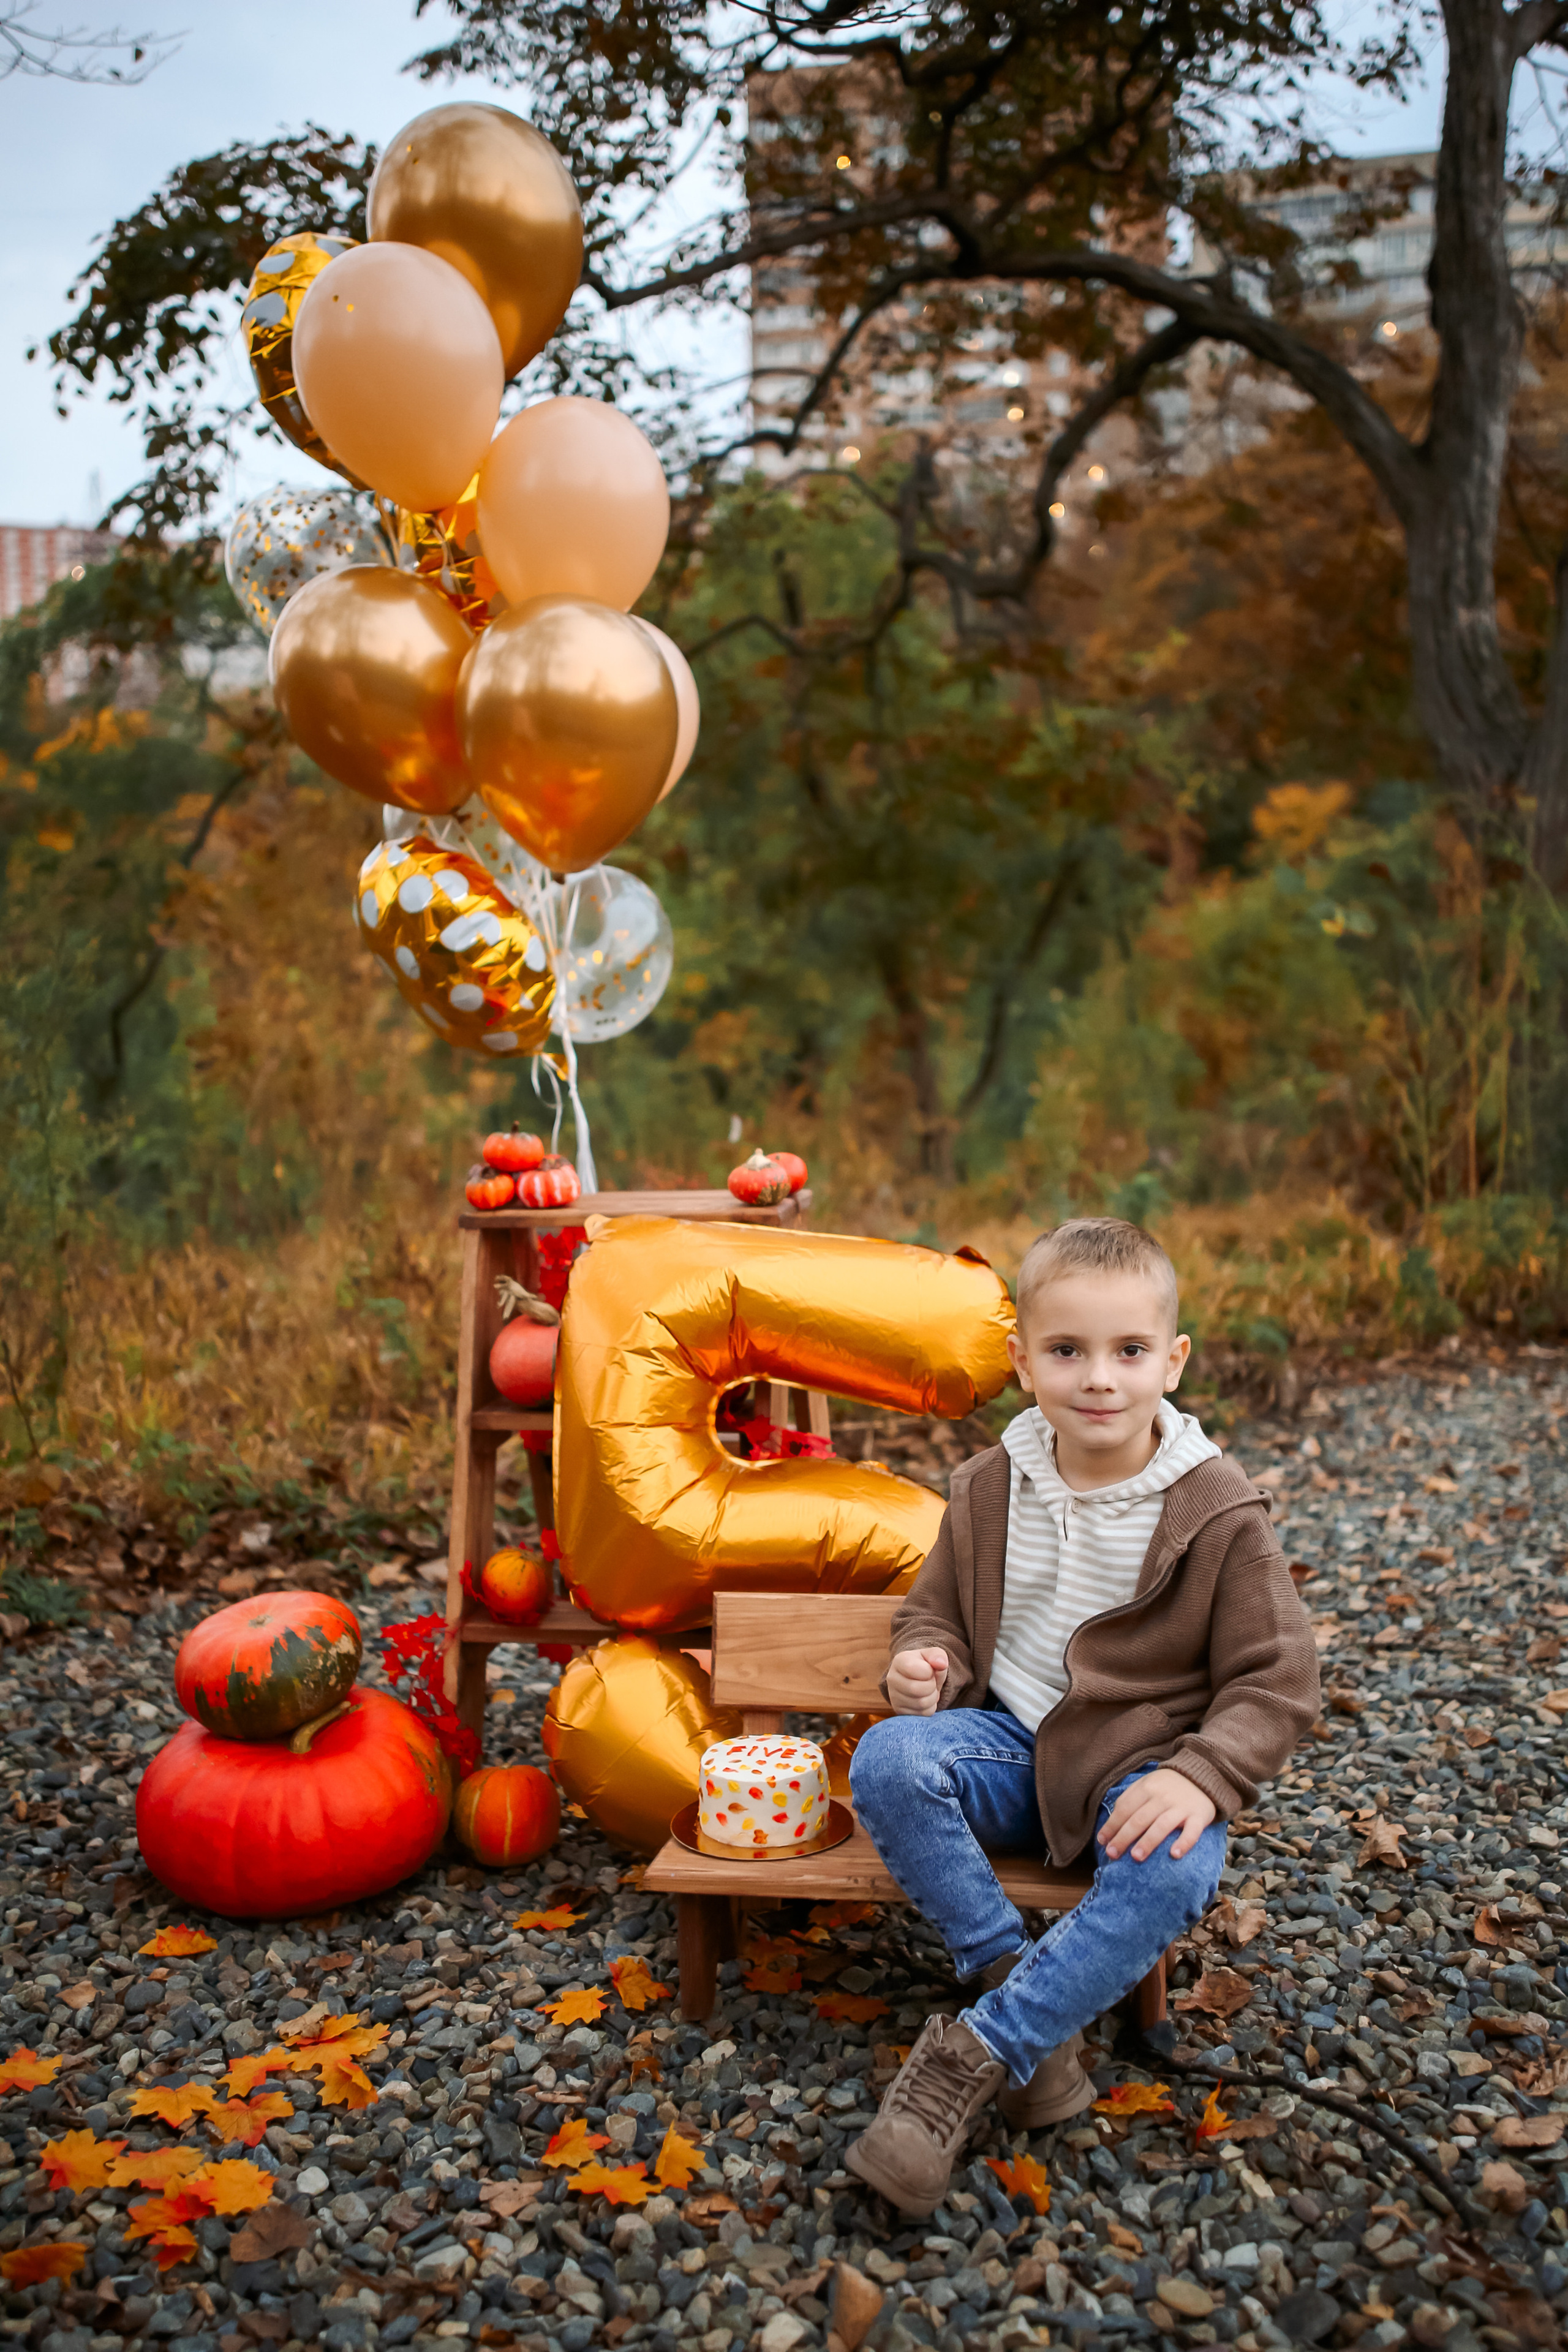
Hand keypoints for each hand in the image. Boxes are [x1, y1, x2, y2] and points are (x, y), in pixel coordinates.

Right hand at [887, 1647, 947, 1714]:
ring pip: (921, 1704)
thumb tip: (941, 1663)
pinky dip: (929, 1708)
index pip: (914, 1669)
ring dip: (932, 1697)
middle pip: (916, 1689)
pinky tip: (924, 1699)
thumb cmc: (926, 1665)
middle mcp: (892, 1679)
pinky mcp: (900, 1711)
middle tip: (930, 1682)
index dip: (928, 1672)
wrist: (918, 1678)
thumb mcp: (933, 1656)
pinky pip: (922, 1714)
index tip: (928, 1670)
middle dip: (931, 1686)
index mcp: (899, 1661)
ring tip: (928, 1690)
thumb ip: (938, 1655)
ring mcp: (894, 1697)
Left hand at [1098, 1768, 1216, 1861]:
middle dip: (1123, 1837)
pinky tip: (1174, 1855)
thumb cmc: (1168, 1785)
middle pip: (1139, 1819)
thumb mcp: (1147, 1783)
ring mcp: (1181, 1807)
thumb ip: (1130, 1798)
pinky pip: (1192, 1831)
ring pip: (1162, 1825)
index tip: (1102, 1841)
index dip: (1112, 1825)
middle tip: (1112, 1854)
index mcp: (1146, 1788)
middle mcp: (1162, 1797)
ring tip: (1136, 1857)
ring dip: (1148, 1842)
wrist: (1202, 1775)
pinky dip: (1184, 1843)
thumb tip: (1111, 1820)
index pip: (1124, 1808)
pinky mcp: (1199, 1816)